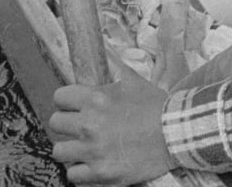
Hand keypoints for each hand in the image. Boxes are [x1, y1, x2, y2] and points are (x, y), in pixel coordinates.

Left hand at [49, 67, 173, 185]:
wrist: (177, 133)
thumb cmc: (157, 107)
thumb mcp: (134, 82)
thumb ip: (114, 71)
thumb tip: (105, 57)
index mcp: (95, 99)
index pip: (59, 97)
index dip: (67, 102)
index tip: (74, 107)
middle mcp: (89, 125)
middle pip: (55, 123)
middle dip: (67, 124)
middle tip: (80, 127)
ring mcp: (93, 151)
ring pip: (59, 151)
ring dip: (71, 149)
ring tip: (84, 148)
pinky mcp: (101, 173)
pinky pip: (73, 175)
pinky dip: (81, 171)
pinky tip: (92, 164)